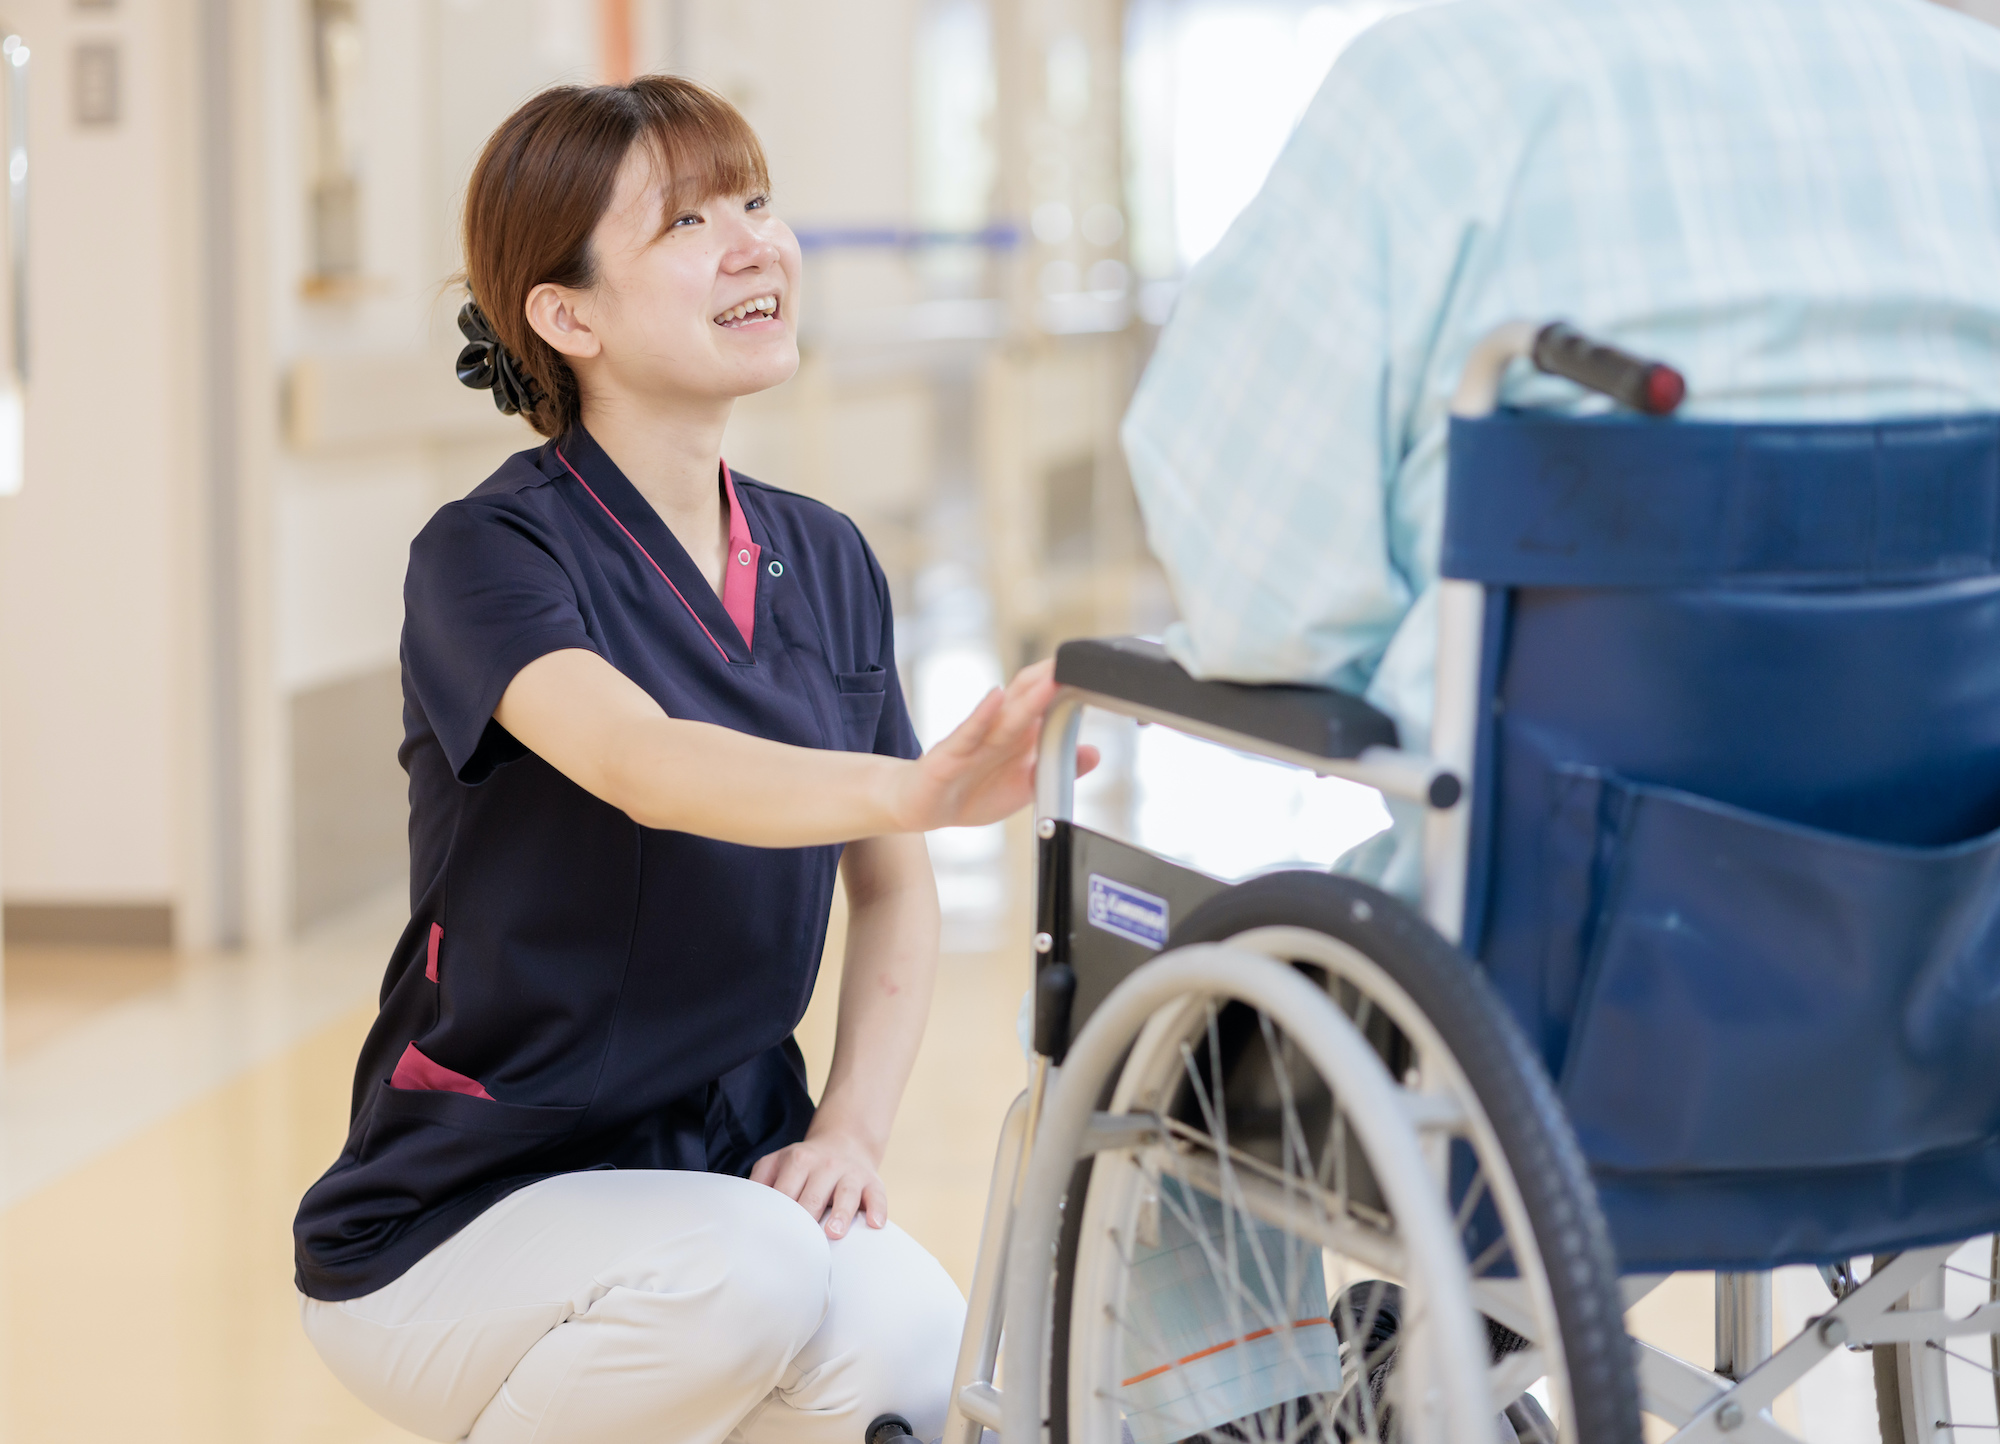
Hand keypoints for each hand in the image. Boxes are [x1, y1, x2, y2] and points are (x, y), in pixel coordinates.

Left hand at [749, 1124, 887, 1238]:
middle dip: (805, 1218)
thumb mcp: (777, 1163)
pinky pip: (878, 1196)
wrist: (845, 1140)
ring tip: (833, 1233)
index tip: (768, 1240)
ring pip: (846, 1194)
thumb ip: (759, 1183)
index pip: (783, 1193)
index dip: (777, 1216)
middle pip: (812, 1196)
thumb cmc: (803, 1165)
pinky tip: (875, 1224)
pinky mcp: (872, 1182)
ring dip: (840, 1213)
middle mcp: (824, 1165)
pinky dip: (878, 1210)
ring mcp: (850, 1173)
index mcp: (796, 1160)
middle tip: (797, 1245)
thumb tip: (737, 1212)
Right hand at [896, 659, 1099, 831]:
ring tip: (1050, 677)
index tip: (1092, 675)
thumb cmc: (973, 791)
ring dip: (1028, 695)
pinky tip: (996, 698)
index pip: (1044, 704)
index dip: (1066, 689)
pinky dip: (983, 714)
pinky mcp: (950, 754)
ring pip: (1005, 714)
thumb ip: (1057, 769)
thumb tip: (1094, 753)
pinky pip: (968, 731)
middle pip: (1027, 697)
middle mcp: (998, 730)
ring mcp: (974, 739)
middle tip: (1075, 662)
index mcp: (1017, 734)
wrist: (922, 806)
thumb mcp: (1024, 786)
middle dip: (1051, 680)